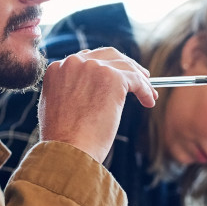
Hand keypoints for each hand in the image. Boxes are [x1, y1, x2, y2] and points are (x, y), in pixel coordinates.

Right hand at [38, 47, 155, 162]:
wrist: (68, 150)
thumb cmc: (63, 139)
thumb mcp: (57, 106)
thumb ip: (70, 90)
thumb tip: (91, 89)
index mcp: (57, 68)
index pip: (87, 59)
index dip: (105, 67)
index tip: (116, 76)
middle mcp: (73, 63)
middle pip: (108, 56)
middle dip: (125, 65)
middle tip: (139, 77)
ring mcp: (93, 68)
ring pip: (125, 66)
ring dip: (140, 79)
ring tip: (150, 94)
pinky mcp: (113, 78)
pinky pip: (136, 80)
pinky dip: (145, 90)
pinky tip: (149, 101)